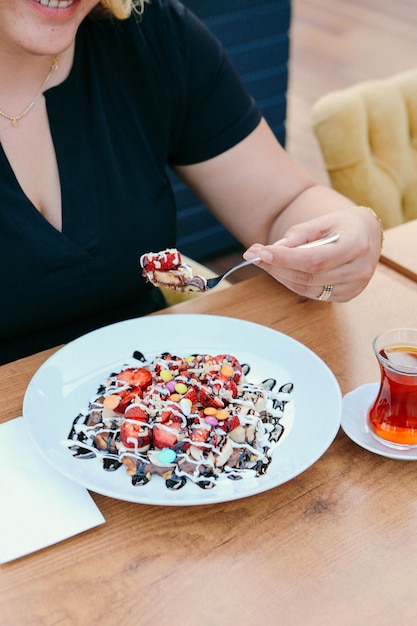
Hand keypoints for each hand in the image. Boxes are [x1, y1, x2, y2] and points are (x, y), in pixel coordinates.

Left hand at [243, 206, 382, 301]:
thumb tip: (269, 251)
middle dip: (276, 266)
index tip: (260, 252)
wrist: (367, 235)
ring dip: (280, 276)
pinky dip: (294, 283)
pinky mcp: (347, 296)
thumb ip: (297, 236)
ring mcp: (355, 287)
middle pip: (309, 276)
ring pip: (307, 288)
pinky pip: (313, 294)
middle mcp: (359, 270)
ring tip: (264, 261)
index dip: (285, 258)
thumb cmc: (342, 225)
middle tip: (252, 255)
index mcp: (357, 245)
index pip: (315, 259)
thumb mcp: (321, 222)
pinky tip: (283, 270)